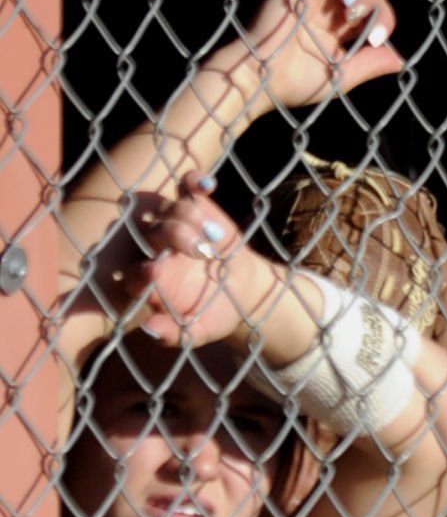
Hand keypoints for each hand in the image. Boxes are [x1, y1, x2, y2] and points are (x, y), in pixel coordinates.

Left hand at [128, 176, 280, 349]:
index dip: (142, 272)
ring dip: (190, 218)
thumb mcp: (199, 332)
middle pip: (152, 232)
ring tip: (213, 237)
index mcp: (147, 280)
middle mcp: (153, 247)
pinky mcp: (193, 204)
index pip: (134, 273)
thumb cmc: (215, 313)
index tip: (156, 272)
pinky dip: (194, 180)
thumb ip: (175, 335)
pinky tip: (207, 185)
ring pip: (170, 209)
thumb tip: (149, 329)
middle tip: (199, 251)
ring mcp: (172, 222)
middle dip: (173, 236)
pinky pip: (186, 186)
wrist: (241, 291)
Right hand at [226, 0, 401, 114]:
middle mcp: (328, 0)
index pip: (374, 5)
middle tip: (359, 13)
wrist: (259, 78)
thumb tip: (400, 60)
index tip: (375, 38)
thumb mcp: (341, 76)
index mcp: (339, 24)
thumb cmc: (294, 83)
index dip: (383, 16)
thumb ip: (369, 65)